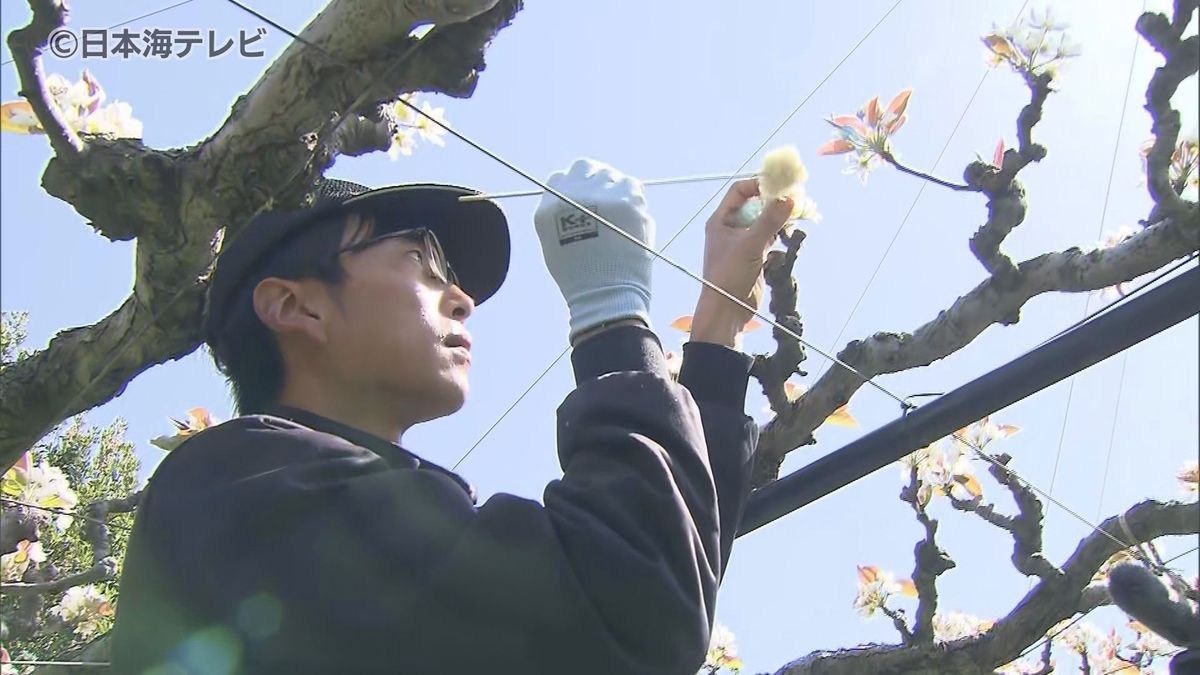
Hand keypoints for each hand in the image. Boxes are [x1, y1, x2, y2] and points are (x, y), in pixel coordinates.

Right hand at [534, 158, 654, 342]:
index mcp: (551, 205)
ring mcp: (602, 195)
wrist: (605, 294)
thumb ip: (561, 214)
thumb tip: (579, 195)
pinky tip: (632, 215)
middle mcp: (573, 194)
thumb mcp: (553, 242)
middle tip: (604, 197)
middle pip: (585, 167)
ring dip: (615, 189)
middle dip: (594, 179)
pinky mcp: (628, 201)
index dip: (575, 187)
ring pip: (611, 175)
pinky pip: (632, 185)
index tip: (585, 199)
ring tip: (620, 213)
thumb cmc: (580, 276)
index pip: (562, 178)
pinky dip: (632, 197)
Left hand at [690, 179, 793, 347]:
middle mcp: (731, 228)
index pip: (740, 191)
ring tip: (798, 215)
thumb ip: (769, 221)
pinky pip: (770, 239)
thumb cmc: (728, 275)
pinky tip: (788, 238)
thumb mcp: (750, 245)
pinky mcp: (754, 257)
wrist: (727, 310)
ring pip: (765, 223)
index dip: (758, 185)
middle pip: (756, 205)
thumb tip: (789, 199)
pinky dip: (780, 237)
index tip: (779, 185)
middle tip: (796, 198)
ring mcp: (743, 243)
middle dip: (775, 202)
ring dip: (780, 220)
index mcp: (721, 220)